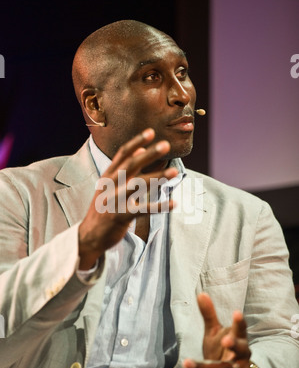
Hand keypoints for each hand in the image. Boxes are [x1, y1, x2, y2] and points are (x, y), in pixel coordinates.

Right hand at [78, 128, 177, 268]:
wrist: (89, 236)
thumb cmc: (104, 208)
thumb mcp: (110, 186)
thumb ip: (125, 168)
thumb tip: (141, 149)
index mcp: (108, 176)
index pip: (122, 154)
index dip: (136, 142)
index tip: (151, 132)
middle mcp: (110, 185)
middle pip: (130, 165)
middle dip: (148, 154)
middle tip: (165, 145)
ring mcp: (114, 201)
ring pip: (137, 186)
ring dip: (157, 178)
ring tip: (175, 172)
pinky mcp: (120, 217)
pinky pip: (142, 210)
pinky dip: (158, 207)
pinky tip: (173, 204)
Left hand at [174, 293, 250, 367]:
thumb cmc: (224, 349)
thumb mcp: (216, 332)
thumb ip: (209, 315)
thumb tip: (201, 293)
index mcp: (239, 340)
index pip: (241, 330)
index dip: (239, 323)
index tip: (237, 312)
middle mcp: (241, 357)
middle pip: (240, 351)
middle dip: (233, 345)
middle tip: (225, 340)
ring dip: (203, 366)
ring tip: (186, 361)